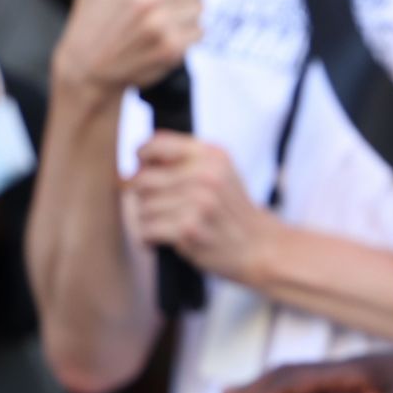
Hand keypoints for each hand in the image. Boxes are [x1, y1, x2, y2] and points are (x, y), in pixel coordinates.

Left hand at [131, 132, 280, 282]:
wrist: (261, 248)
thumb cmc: (231, 212)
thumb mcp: (220, 173)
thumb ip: (184, 160)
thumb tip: (131, 167)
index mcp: (213, 155)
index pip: (156, 144)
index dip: (142, 158)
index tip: (146, 170)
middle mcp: (208, 175)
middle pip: (143, 178)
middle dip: (145, 196)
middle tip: (163, 207)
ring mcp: (200, 202)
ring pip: (143, 206)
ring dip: (149, 220)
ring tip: (170, 225)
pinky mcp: (190, 228)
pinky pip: (147, 229)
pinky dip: (149, 238)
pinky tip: (165, 239)